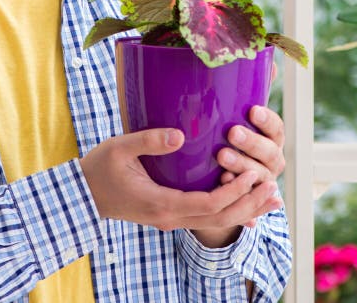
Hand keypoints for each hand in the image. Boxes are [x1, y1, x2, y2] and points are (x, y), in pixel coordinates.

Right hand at [79, 129, 280, 242]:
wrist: (82, 196)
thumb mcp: (119, 148)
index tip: (251, 174)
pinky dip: (228, 213)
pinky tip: (246, 210)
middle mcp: (169, 217)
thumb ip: (148, 140)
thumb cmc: (99, 170)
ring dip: (244, 210)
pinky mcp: (168, 214)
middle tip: (274, 189)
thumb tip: (179, 134)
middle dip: (249, 205)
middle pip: (218, 219)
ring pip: (215, 222)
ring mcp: (169, 219)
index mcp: (160, 204)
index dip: (233, 192)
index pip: (207, 205)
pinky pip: (204, 218)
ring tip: (270, 198)